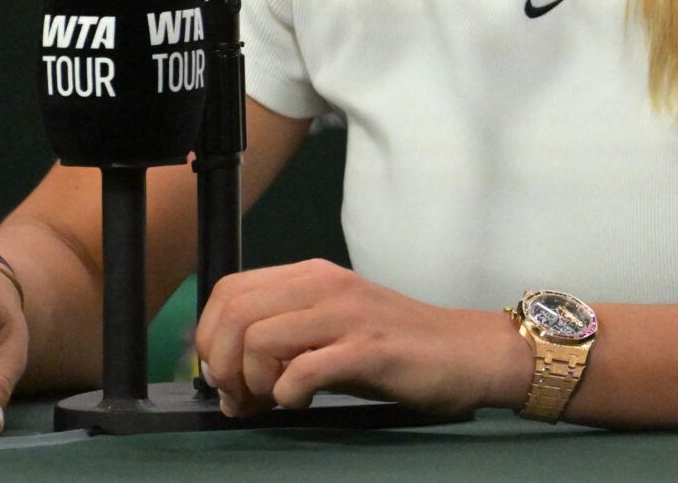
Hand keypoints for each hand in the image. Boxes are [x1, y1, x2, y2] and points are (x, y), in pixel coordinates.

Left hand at [194, 259, 528, 416]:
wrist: (467, 352)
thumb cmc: (396, 349)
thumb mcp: (332, 332)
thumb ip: (283, 344)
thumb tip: (228, 384)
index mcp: (311, 276)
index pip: (228, 290)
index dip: (209, 337)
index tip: (223, 378)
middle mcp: (325, 285)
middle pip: (235, 311)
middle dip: (222, 363)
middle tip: (239, 398)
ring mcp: (348, 314)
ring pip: (260, 337)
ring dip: (252, 381)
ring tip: (270, 401)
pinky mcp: (370, 348)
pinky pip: (304, 369)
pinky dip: (288, 393)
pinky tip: (301, 402)